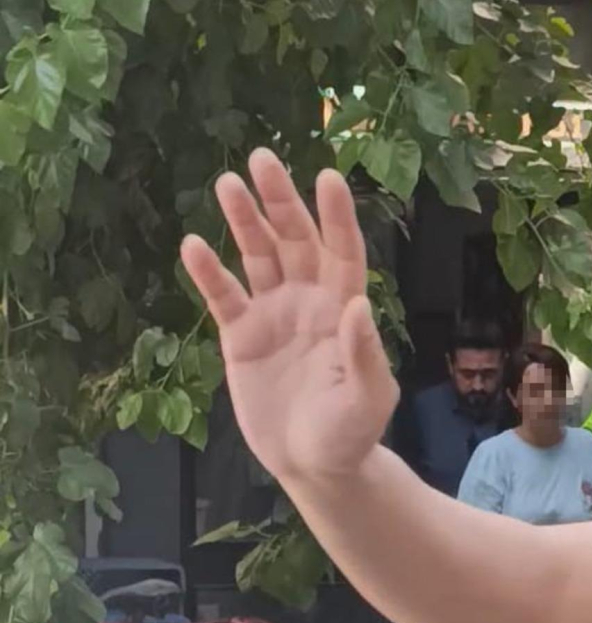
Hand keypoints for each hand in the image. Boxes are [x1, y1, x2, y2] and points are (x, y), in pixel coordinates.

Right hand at [181, 149, 398, 480]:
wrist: (312, 463)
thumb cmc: (350, 432)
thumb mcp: (367, 399)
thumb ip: (364, 354)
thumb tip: (356, 305)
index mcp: (343, 308)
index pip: (342, 252)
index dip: (335, 216)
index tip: (326, 178)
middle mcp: (308, 301)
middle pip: (294, 240)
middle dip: (280, 201)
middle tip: (262, 159)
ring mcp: (273, 315)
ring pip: (257, 257)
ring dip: (243, 222)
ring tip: (226, 183)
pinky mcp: (241, 336)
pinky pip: (223, 297)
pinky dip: (209, 273)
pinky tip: (193, 246)